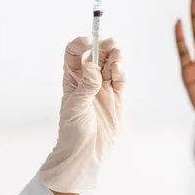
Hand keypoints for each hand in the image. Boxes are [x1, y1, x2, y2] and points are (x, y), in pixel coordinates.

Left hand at [38, 36, 124, 194]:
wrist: (86, 153)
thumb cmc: (73, 132)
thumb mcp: (75, 108)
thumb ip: (85, 87)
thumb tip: (93, 67)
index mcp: (72, 79)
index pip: (74, 54)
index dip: (81, 44)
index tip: (89, 41)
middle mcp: (88, 80)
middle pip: (96, 55)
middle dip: (103, 46)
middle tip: (111, 43)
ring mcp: (104, 88)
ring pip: (111, 65)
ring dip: (115, 57)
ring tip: (117, 56)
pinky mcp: (117, 98)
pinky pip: (120, 80)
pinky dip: (121, 73)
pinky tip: (119, 71)